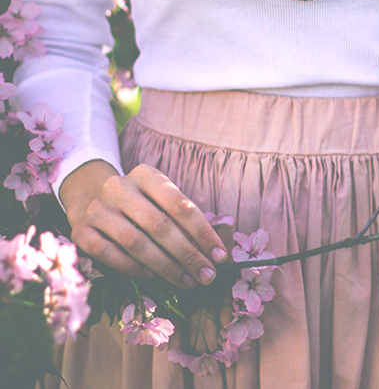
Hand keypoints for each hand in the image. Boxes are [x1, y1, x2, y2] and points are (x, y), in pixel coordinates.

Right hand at [59, 161, 227, 287]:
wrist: (90, 198)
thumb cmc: (140, 204)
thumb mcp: (161, 200)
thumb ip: (184, 221)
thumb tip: (213, 253)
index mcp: (146, 175)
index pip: (180, 205)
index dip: (203, 233)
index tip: (220, 256)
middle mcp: (118, 187)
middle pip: (159, 225)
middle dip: (188, 254)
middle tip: (207, 275)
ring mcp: (97, 209)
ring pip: (135, 242)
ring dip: (166, 266)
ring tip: (187, 281)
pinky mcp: (80, 231)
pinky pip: (110, 254)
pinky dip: (133, 267)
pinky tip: (153, 276)